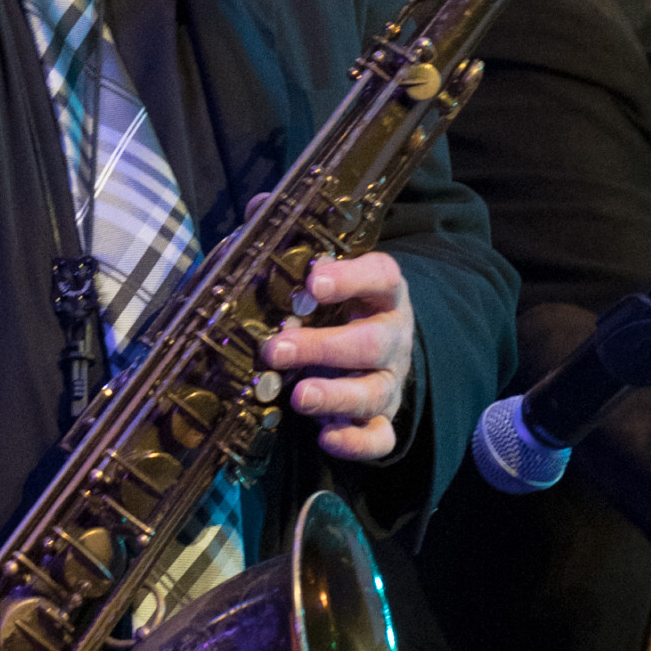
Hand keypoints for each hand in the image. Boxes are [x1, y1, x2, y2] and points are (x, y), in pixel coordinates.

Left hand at [260, 248, 414, 463]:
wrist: (371, 349)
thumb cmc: (335, 305)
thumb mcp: (319, 272)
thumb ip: (290, 241)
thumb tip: (258, 207)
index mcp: (381, 292)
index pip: (382, 276)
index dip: (352, 277)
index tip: (314, 278)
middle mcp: (392, 336)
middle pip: (372, 342)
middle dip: (324, 346)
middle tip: (277, 348)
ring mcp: (389, 380)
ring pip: (374, 392)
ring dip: (336, 396)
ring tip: (298, 396)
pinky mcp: (382, 418)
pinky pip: (381, 438)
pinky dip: (357, 443)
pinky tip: (326, 439)